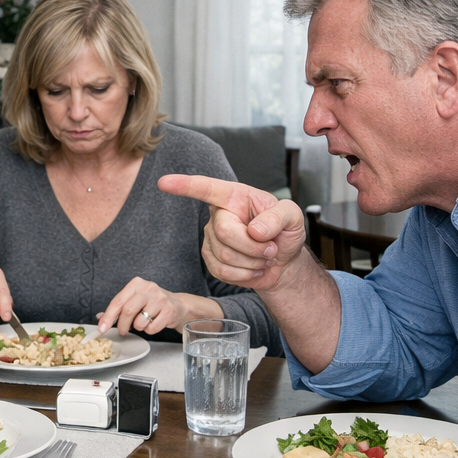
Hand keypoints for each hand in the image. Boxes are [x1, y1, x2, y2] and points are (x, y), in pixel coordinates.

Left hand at [98, 277, 186, 335]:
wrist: (177, 305)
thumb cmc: (152, 302)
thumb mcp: (134, 299)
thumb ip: (118, 307)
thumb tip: (101, 318)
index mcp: (137, 284)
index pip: (118, 301)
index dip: (108, 316)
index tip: (101, 328)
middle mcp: (149, 288)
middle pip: (128, 311)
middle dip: (122, 325)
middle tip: (122, 331)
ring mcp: (160, 299)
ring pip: (140, 322)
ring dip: (138, 327)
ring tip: (144, 322)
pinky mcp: (169, 310)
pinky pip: (152, 328)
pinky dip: (150, 330)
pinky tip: (154, 323)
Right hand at [158, 174, 307, 291]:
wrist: (282, 262)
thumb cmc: (285, 233)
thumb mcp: (293, 217)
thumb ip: (279, 216)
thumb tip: (256, 230)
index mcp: (235, 197)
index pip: (207, 188)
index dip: (184, 186)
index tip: (164, 182)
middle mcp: (219, 215)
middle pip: (224, 231)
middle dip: (253, 246)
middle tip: (270, 249)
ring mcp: (212, 238)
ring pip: (224, 255)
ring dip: (252, 262)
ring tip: (264, 258)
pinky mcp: (210, 259)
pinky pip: (222, 272)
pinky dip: (245, 275)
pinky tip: (254, 269)